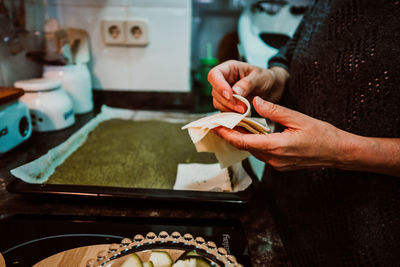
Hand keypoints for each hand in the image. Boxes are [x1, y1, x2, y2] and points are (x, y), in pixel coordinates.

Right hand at [208, 60, 286, 113]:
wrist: (271, 88)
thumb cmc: (265, 78)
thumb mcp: (260, 77)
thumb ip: (247, 83)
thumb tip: (235, 92)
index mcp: (229, 68)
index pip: (214, 75)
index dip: (219, 85)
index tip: (230, 95)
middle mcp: (224, 80)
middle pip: (215, 91)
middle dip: (228, 101)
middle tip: (242, 107)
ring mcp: (224, 92)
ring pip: (217, 102)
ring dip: (229, 108)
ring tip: (244, 110)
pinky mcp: (227, 103)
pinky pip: (223, 110)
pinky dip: (231, 113)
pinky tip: (241, 113)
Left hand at [213, 96, 350, 170]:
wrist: (338, 152)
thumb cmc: (322, 134)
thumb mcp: (297, 118)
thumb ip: (273, 110)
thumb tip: (254, 102)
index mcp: (277, 146)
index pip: (244, 141)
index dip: (227, 134)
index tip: (215, 126)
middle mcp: (274, 159)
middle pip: (245, 147)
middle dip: (230, 135)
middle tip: (218, 123)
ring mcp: (277, 164)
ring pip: (252, 151)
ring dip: (241, 139)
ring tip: (231, 125)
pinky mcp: (280, 165)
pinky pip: (261, 154)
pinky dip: (252, 143)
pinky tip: (250, 133)